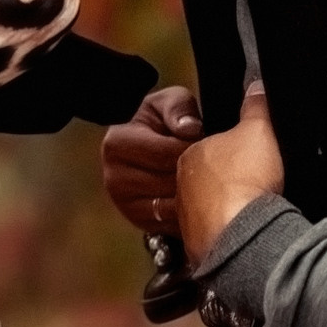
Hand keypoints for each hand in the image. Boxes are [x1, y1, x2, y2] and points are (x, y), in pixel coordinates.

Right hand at [103, 85, 203, 235]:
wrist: (148, 148)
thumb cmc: (162, 122)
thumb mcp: (169, 102)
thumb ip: (179, 108)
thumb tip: (190, 129)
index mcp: (117, 143)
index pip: (168, 153)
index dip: (195, 148)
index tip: (207, 143)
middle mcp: (114, 177)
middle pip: (171, 182)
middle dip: (196, 173)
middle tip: (212, 164)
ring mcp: (124, 204)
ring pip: (174, 206)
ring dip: (195, 195)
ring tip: (204, 180)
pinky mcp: (138, 222)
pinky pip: (173, 223)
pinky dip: (189, 214)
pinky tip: (195, 198)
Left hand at [176, 83, 284, 256]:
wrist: (244, 234)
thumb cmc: (245, 180)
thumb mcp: (258, 130)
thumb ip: (255, 108)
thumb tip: (257, 88)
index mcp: (190, 156)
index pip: (204, 150)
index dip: (226, 153)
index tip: (244, 160)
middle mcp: (181, 187)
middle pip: (201, 180)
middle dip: (220, 183)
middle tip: (246, 185)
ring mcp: (187, 219)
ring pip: (203, 209)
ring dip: (221, 210)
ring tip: (244, 210)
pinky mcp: (198, 245)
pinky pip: (211, 235)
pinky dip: (225, 233)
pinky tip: (242, 231)